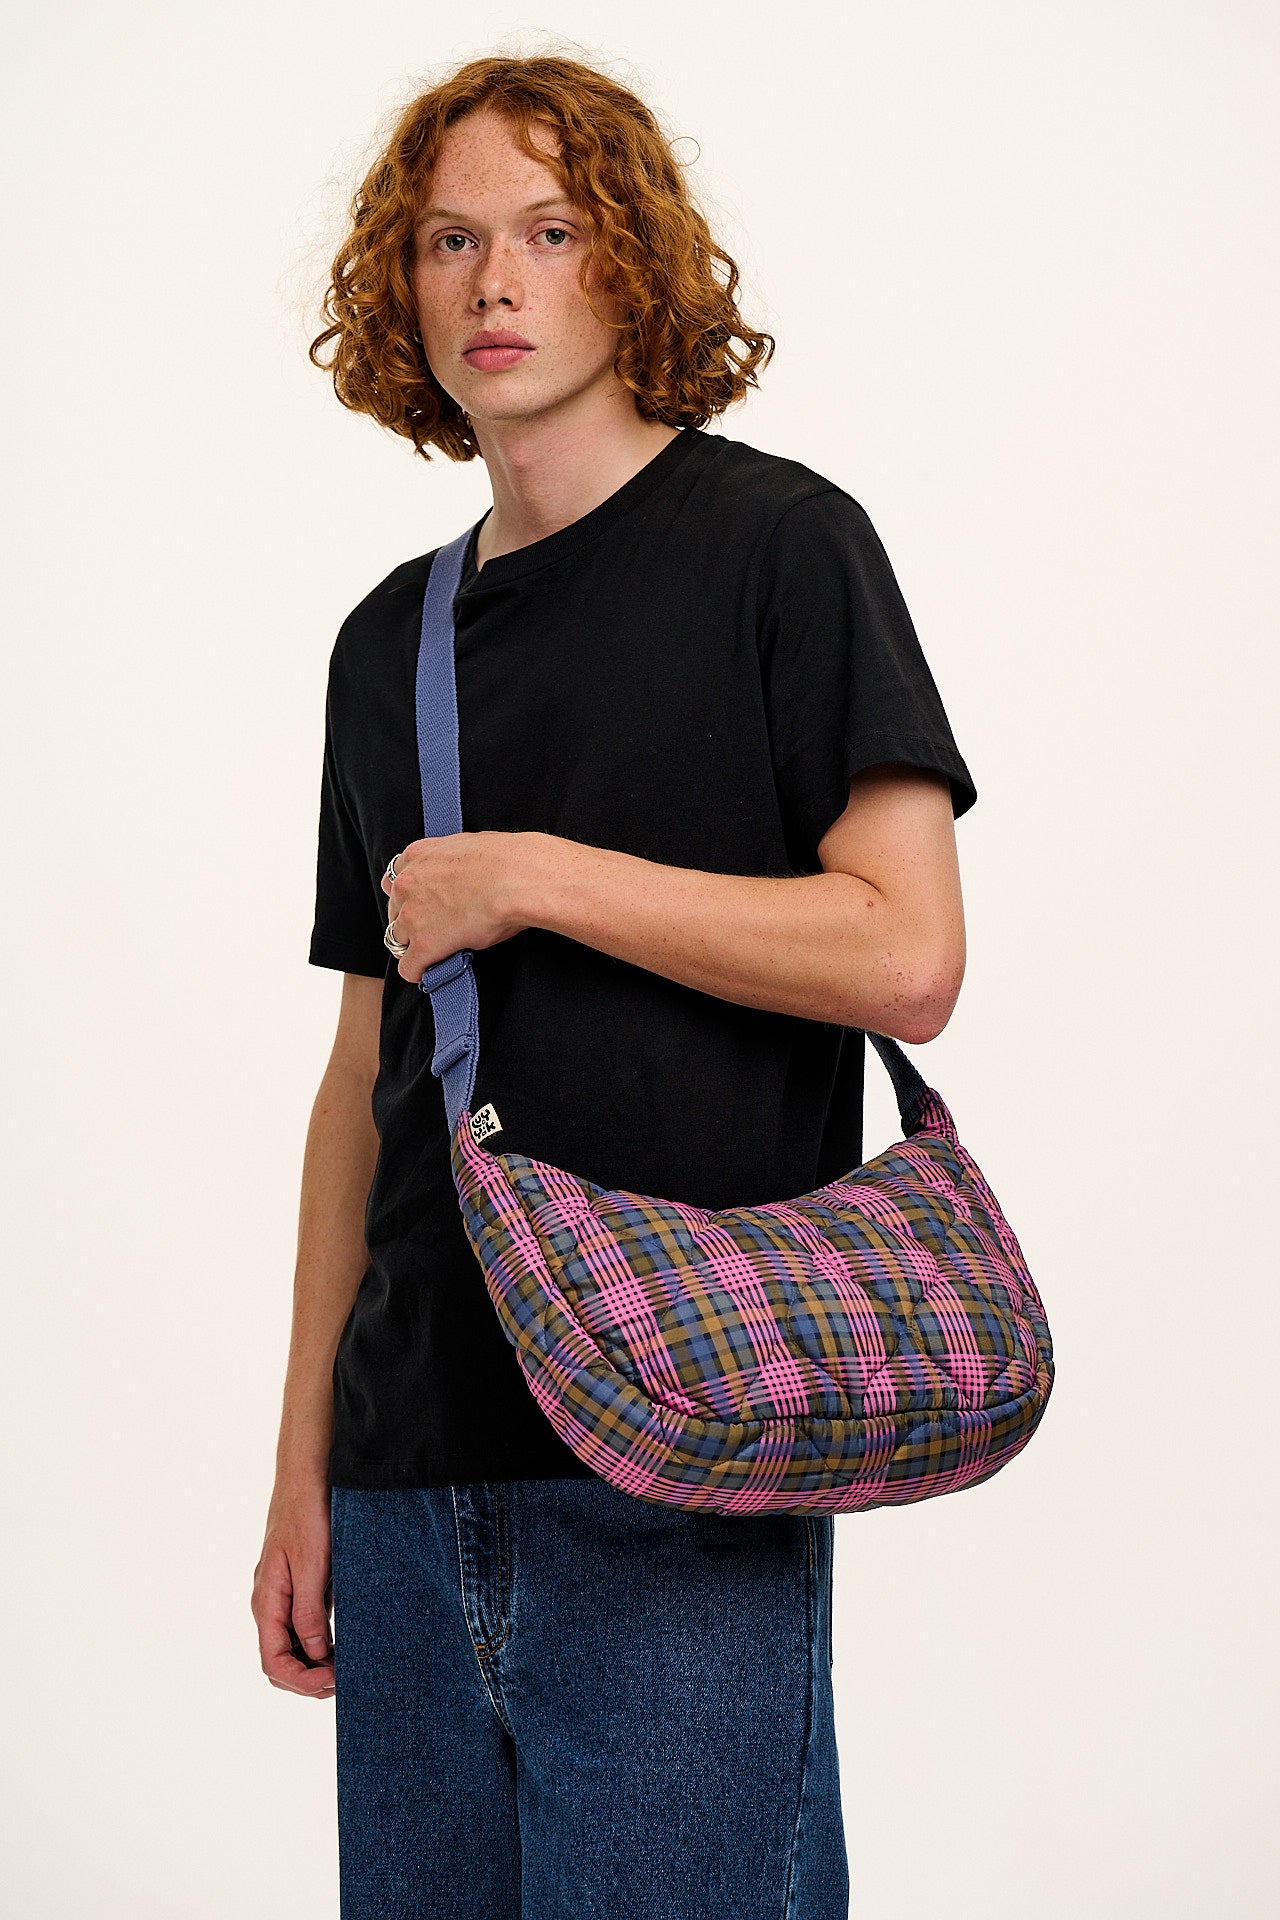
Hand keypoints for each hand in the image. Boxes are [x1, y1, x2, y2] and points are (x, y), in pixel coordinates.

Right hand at [252, 1479, 334, 1699]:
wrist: (307, 1477)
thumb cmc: (308, 1514)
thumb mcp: (312, 1563)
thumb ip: (309, 1609)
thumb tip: (316, 1653)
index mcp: (267, 1601)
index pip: (274, 1662)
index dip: (302, 1681)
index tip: (334, 1681)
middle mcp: (270, 1604)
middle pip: (280, 1662)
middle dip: (308, 1680)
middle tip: (345, 1679)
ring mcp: (283, 1597)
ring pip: (292, 1648)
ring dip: (315, 1665)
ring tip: (346, 1667)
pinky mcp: (298, 1587)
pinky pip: (303, 1628)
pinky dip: (319, 1645)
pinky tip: (342, 1643)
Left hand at [381, 829, 531, 983]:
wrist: (517, 878)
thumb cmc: (506, 860)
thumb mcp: (467, 845)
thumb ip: (450, 861)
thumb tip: (461, 873)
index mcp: (417, 856)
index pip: (395, 882)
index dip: (410, 898)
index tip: (424, 907)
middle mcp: (407, 884)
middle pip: (394, 912)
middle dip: (412, 922)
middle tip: (436, 930)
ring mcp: (412, 915)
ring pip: (397, 940)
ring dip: (414, 946)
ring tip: (437, 952)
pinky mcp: (424, 945)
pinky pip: (409, 967)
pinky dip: (419, 971)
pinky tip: (432, 971)